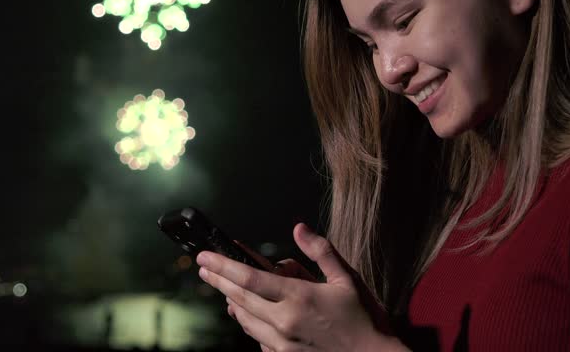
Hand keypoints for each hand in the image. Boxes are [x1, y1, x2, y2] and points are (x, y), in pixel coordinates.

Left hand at [197, 223, 404, 351]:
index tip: (204, 257)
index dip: (222, 266)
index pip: (248, 279)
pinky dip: (249, 322)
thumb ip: (320, 251)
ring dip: (232, 301)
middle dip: (219, 280)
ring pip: (244, 319)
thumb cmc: (364, 319)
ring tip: (225, 288)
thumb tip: (298, 228)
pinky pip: (257, 337)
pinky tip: (248, 313)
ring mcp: (282, 343)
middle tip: (205, 268)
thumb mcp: (347, 278)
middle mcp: (284, 321)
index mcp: (299, 298)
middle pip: (239, 298)